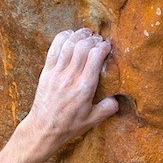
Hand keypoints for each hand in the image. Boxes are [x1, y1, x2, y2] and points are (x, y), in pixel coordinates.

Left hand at [20, 28, 118, 155]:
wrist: (44, 129)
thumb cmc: (69, 126)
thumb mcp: (93, 120)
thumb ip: (108, 108)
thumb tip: (118, 98)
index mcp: (84, 87)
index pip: (95, 56)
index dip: (103, 47)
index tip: (107, 47)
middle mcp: (70, 77)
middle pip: (83, 46)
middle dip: (93, 39)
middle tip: (98, 40)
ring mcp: (56, 73)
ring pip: (69, 43)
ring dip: (80, 35)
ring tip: (87, 34)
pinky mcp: (46, 72)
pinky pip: (54, 48)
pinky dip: (63, 37)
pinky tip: (70, 35)